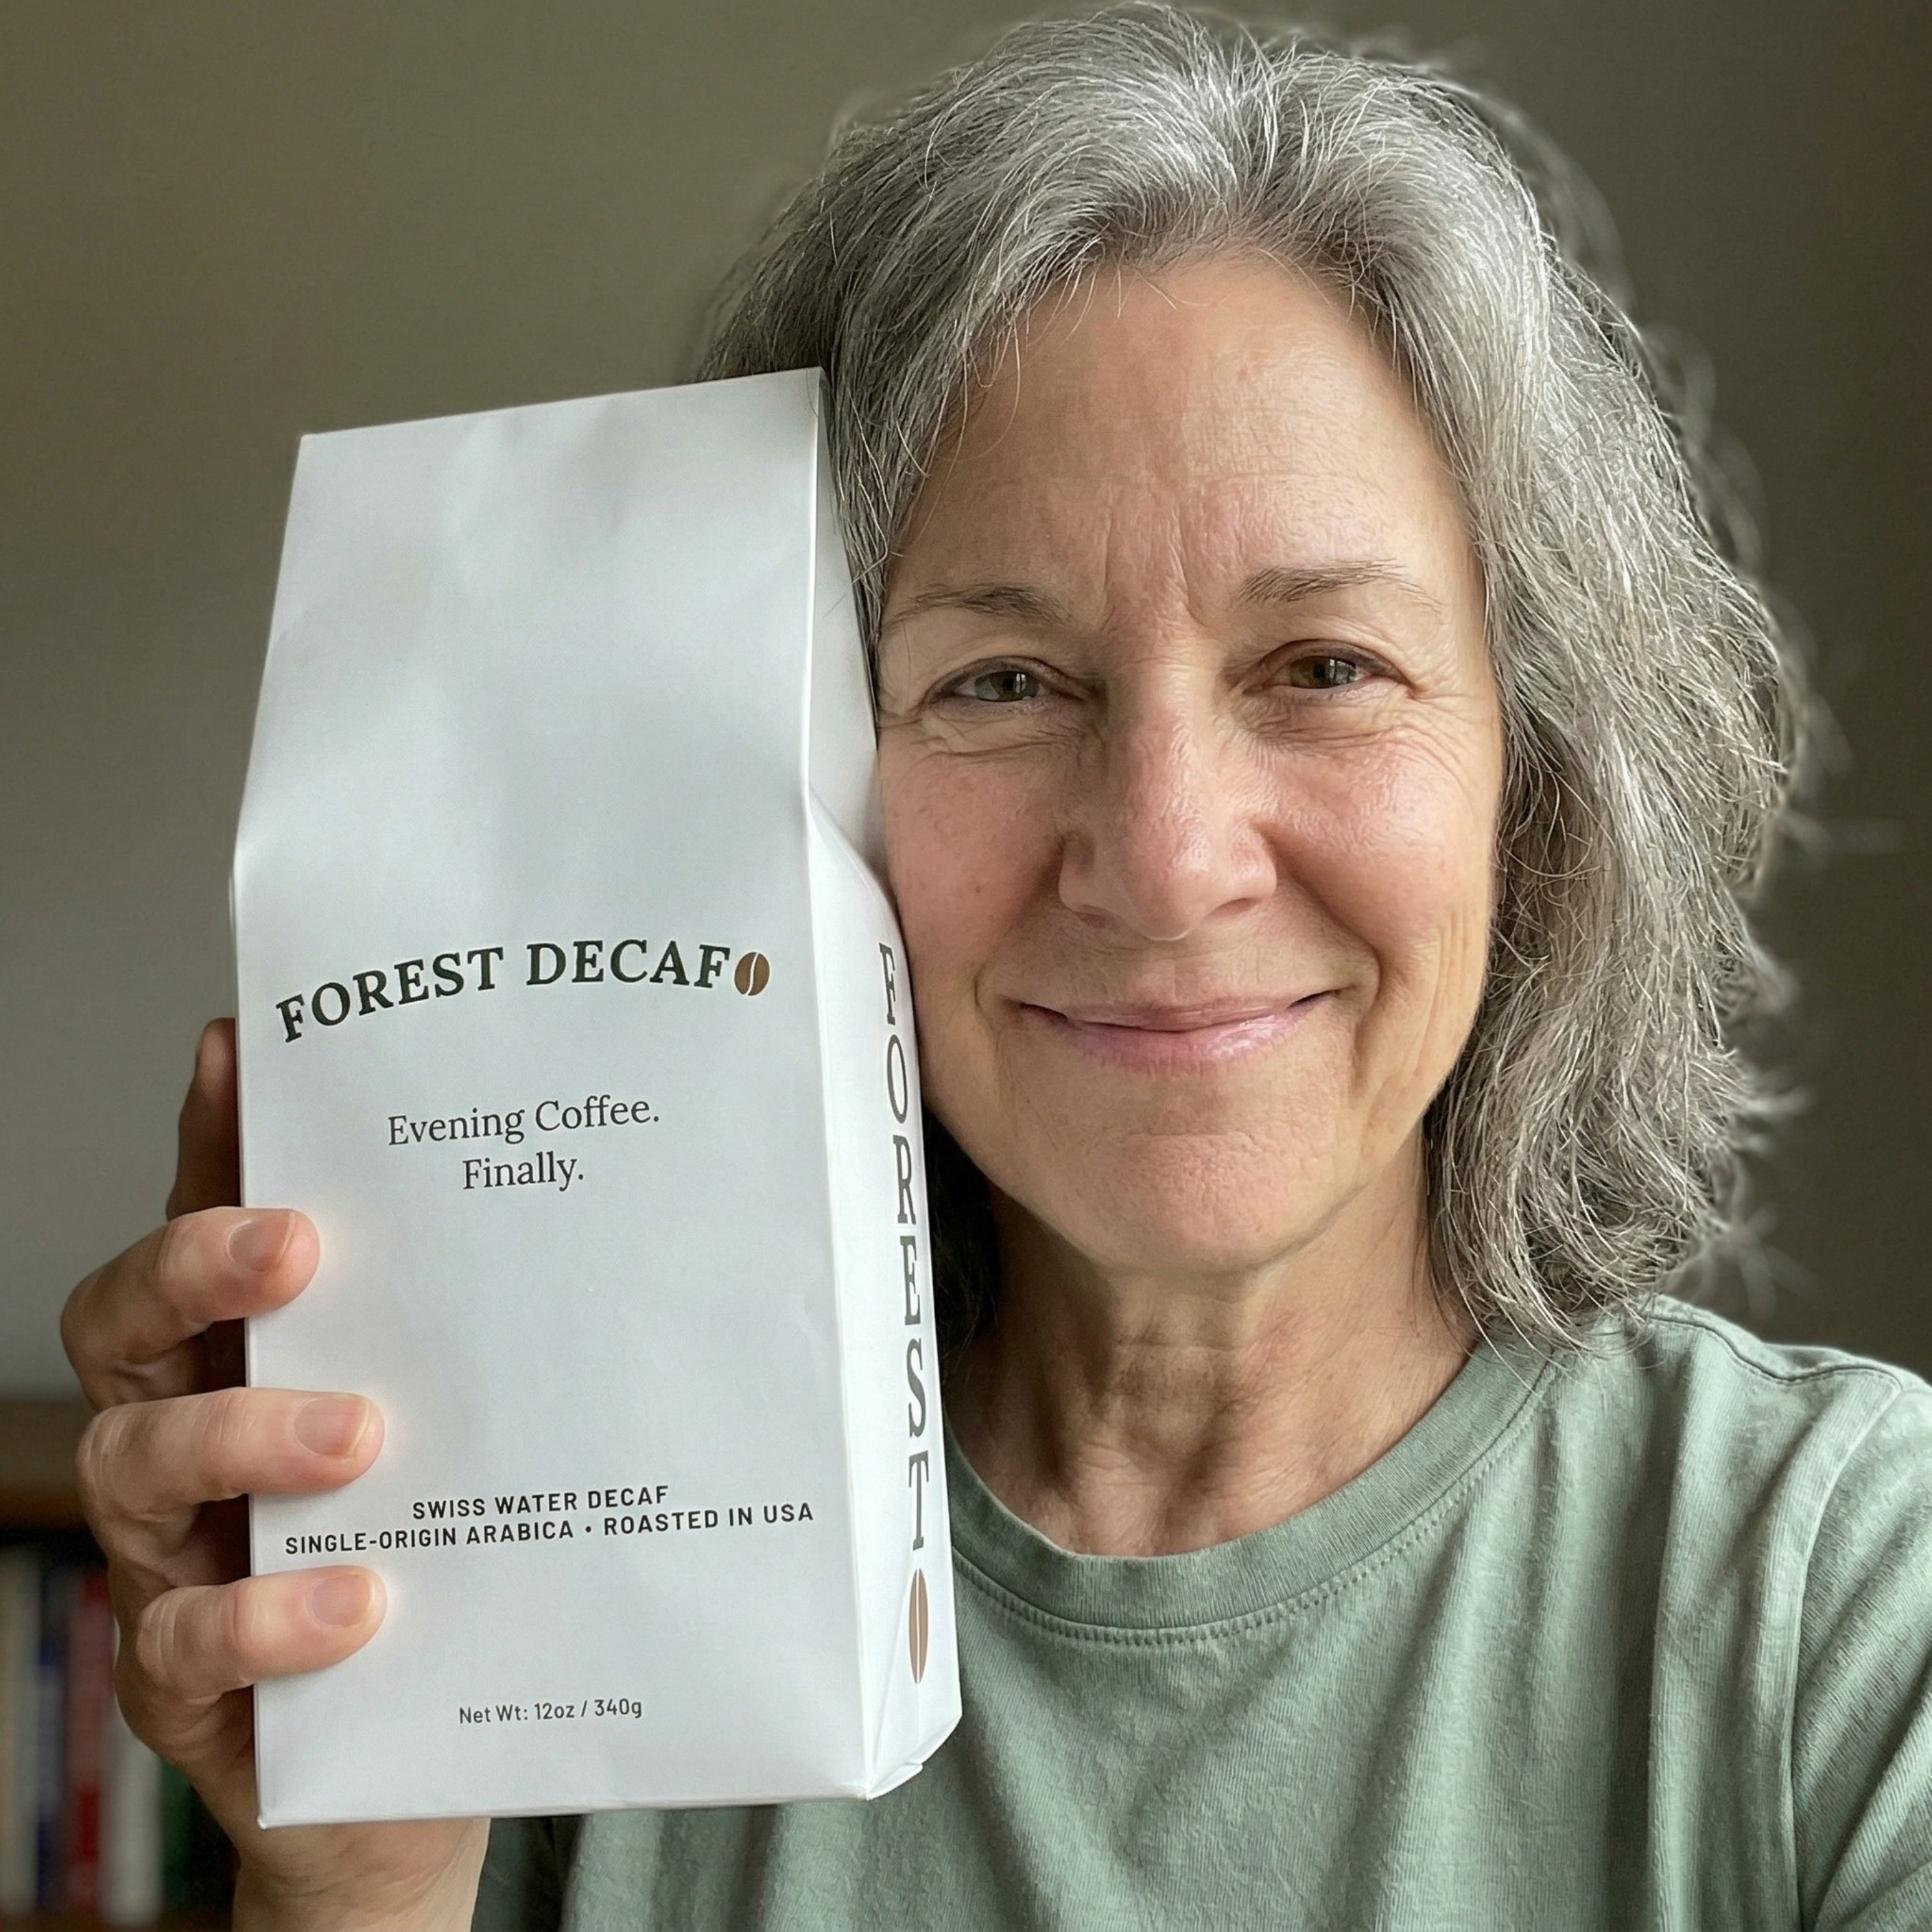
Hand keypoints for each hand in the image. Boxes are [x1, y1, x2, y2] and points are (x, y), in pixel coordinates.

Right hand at [60, 1019, 488, 1930]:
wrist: (437, 1770)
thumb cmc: (466, 1570)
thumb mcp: (490, 1437)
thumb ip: (500, 1342)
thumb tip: (605, 1211)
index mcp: (263, 1361)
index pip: (215, 1228)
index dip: (209, 1138)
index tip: (236, 1047)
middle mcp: (197, 1441)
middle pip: (127, 1323)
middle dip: (193, 1266)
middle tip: (296, 1245)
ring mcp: (177, 1560)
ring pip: (135, 1464)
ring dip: (239, 1437)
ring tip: (357, 1437)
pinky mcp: (189, 1684)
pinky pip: (182, 1640)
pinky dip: (263, 1615)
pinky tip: (358, 1604)